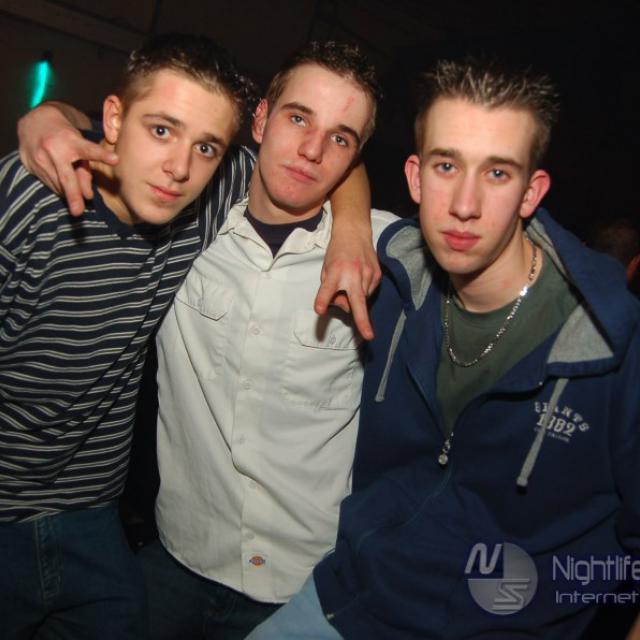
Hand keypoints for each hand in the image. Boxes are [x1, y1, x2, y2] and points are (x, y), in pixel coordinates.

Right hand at [17, 102, 117, 214]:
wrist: (33, 123)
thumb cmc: (65, 137)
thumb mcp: (79, 146)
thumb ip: (86, 170)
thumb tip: (88, 196)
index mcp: (71, 141)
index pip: (89, 150)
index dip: (102, 156)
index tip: (116, 159)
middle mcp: (54, 150)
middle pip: (66, 177)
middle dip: (73, 196)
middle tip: (78, 212)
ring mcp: (40, 158)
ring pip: (59, 186)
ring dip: (69, 192)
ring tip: (74, 188)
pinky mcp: (30, 166)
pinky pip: (50, 185)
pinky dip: (59, 188)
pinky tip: (61, 181)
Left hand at [314, 222, 380, 340]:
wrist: (354, 233)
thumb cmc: (336, 253)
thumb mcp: (326, 269)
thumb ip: (331, 289)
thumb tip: (346, 307)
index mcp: (335, 271)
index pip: (327, 289)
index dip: (323, 300)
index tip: (320, 310)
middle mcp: (353, 274)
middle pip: (358, 301)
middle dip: (363, 320)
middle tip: (368, 336)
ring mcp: (368, 274)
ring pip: (362, 299)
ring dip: (355, 298)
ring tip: (350, 281)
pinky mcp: (378, 275)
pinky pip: (369, 292)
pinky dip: (362, 290)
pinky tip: (358, 278)